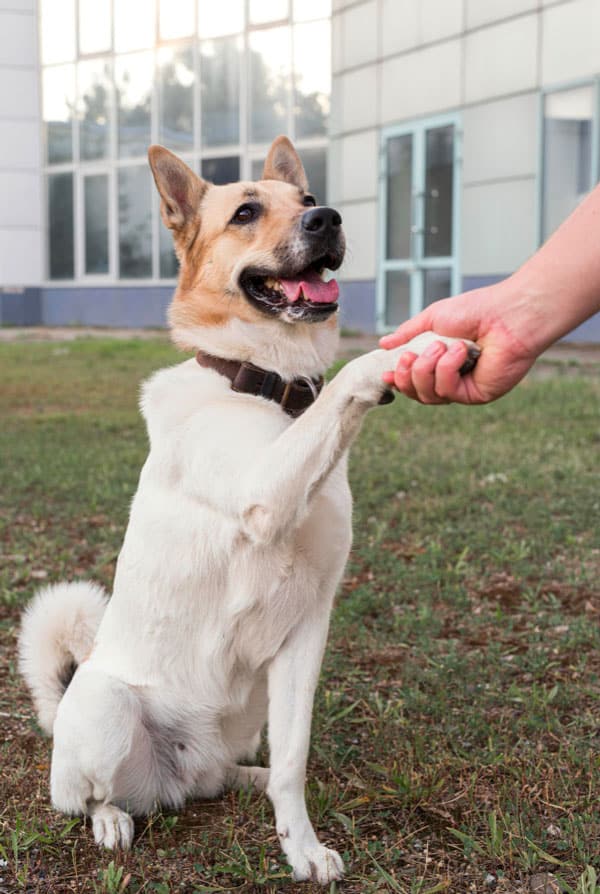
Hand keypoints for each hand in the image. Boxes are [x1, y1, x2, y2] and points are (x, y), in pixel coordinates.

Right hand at [379, 282, 538, 404]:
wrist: (509, 312)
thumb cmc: (478, 310)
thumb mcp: (433, 318)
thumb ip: (408, 333)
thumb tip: (384, 344)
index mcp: (442, 361)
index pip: (414, 381)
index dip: (398, 380)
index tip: (386, 372)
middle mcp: (453, 378)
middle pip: (417, 393)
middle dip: (408, 375)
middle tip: (411, 355)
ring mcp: (465, 388)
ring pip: (428, 395)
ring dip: (427, 368)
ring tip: (442, 345)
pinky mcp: (477, 394)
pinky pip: (448, 392)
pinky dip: (447, 369)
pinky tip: (460, 351)